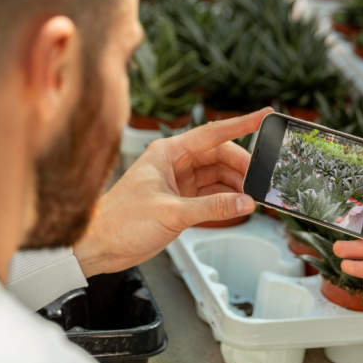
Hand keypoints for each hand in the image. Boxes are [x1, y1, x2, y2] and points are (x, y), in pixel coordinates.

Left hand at [73, 108, 271, 276]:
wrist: (98, 246)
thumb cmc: (120, 222)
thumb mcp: (170, 212)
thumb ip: (211, 207)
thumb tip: (244, 202)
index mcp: (168, 152)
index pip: (213, 133)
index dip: (242, 123)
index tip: (265, 116)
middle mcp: (174, 163)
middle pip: (218, 155)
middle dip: (242, 166)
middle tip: (262, 180)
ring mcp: (177, 182)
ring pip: (217, 175)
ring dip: (235, 184)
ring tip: (253, 195)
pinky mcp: (179, 201)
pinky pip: (210, 193)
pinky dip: (225, 199)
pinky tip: (238, 205)